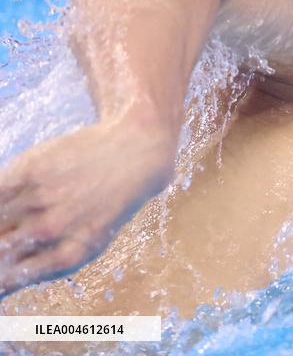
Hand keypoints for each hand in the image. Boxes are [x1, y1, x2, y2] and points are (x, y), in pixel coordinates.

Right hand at [0, 119, 175, 296]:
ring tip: (7, 225)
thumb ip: (47, 263)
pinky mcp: (30, 170)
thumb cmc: (108, 204)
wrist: (136, 154)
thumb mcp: (88, 243)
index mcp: (67, 257)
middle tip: (5, 244)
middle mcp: (50, 231)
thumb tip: (7, 280)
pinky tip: (2, 201)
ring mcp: (39, 199)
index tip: (0, 272)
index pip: (5, 281)